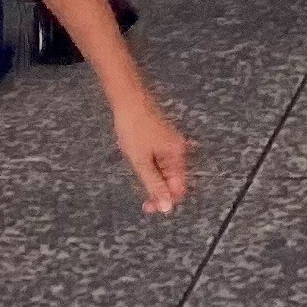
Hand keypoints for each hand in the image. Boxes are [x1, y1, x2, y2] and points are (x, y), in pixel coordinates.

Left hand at [111, 90, 192, 215]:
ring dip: (152, 179)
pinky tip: (138, 162)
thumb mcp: (141, 161)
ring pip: (165, 171)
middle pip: (173, 180)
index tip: (148, 208)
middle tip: (142, 201)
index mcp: (177, 155)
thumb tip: (169, 208)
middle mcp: (178, 150)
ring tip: (136, 170)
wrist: (127, 99)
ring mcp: (170, 144)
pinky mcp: (161, 139)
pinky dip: (150, 167)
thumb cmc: (134, 129)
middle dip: (158, 191)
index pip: (178, 188)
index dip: (165, 201)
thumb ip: (155, 185)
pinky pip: (159, 161)